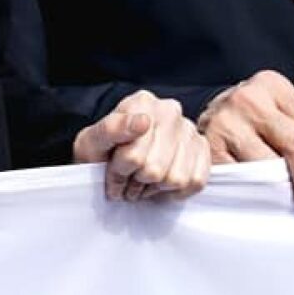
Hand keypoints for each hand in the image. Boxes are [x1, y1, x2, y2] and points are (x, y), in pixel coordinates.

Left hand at [71, 92, 211, 201]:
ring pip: (176, 179)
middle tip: (127, 179)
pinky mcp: (202, 148)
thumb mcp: (92, 142)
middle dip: (136, 182)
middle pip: (155, 169)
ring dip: (155, 188)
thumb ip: (111, 129)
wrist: (111, 159)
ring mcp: (188, 129)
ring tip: (142, 181)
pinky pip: (195, 182)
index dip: (119, 173)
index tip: (112, 172)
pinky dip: (175, 192)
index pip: (133, 156)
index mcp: (141, 103)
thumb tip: (142, 121)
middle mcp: (170, 110)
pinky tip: (160, 183)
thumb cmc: (101, 152)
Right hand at [198, 70, 293, 211]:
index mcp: (273, 86)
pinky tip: (264, 196)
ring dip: (285, 191)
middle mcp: (249, 99)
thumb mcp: (278, 113)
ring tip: (289, 199)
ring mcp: (225, 123)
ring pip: (270, 167)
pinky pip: (243, 180)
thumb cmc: (249, 122)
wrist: (199, 120)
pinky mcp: (209, 150)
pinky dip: (258, 194)